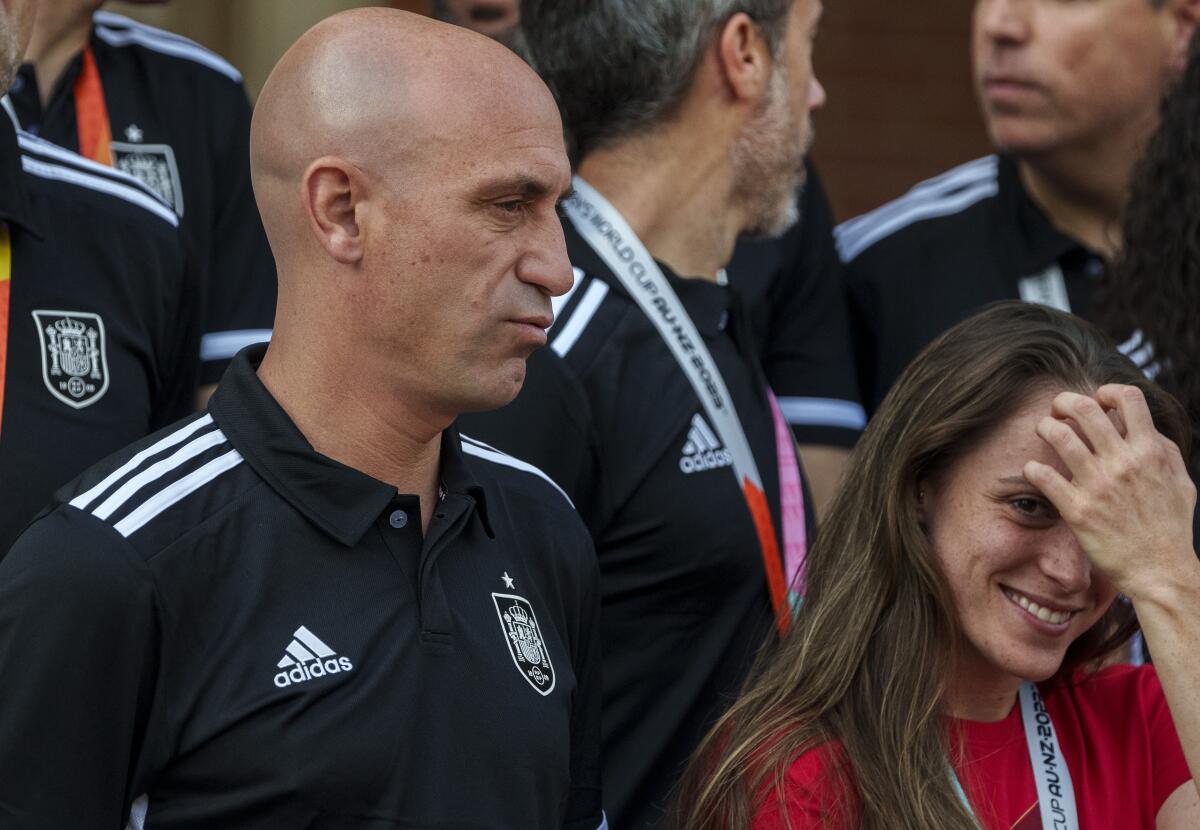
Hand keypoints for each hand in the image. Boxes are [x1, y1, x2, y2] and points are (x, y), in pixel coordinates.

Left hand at [1023, 385, 1196, 601]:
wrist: (1160, 570)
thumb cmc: (1170, 526)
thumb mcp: (1180, 482)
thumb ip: (1163, 449)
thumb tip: (1142, 425)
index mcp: (1149, 452)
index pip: (1127, 398)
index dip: (1107, 391)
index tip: (1098, 401)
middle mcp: (1122, 463)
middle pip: (1084, 409)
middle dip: (1064, 401)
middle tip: (1057, 410)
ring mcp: (1098, 485)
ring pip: (1058, 435)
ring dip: (1045, 427)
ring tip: (1043, 431)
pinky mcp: (1077, 510)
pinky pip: (1042, 476)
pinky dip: (1032, 468)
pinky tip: (1034, 471)